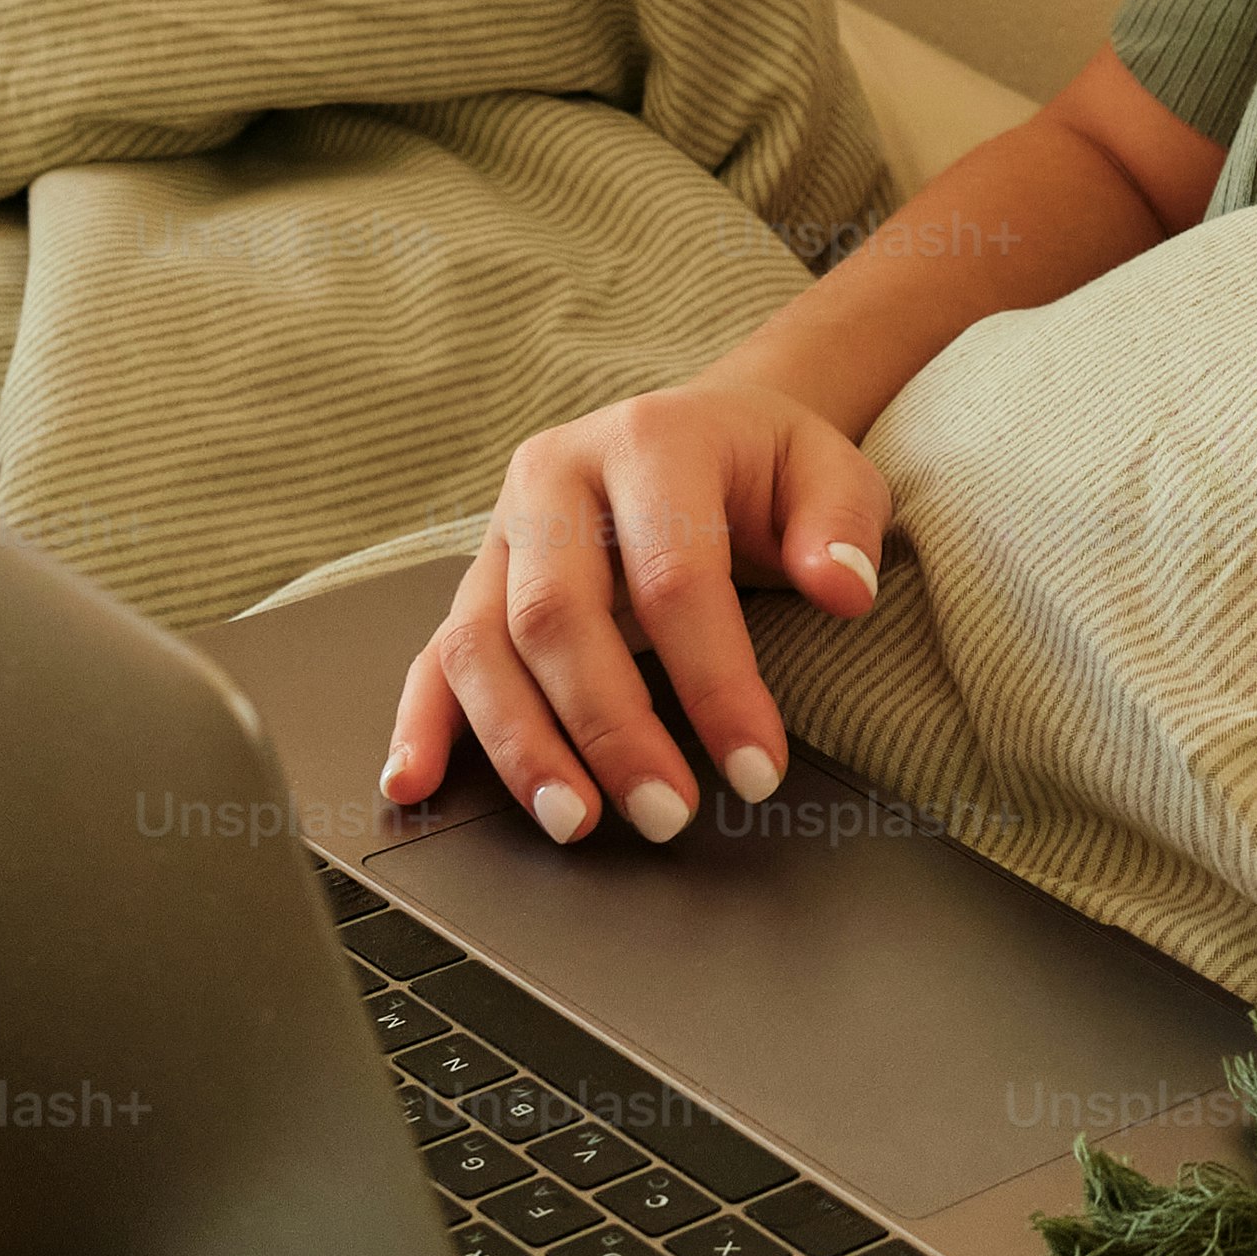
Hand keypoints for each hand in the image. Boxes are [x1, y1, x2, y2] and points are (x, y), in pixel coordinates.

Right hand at [379, 378, 890, 842]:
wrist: (698, 434)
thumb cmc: (763, 468)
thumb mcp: (828, 468)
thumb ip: (842, 523)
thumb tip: (842, 589)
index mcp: (646, 439)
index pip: (672, 575)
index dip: (714, 680)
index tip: (755, 768)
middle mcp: (553, 480)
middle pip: (556, 615)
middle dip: (610, 727)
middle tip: (666, 814)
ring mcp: (501, 535)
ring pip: (480, 644)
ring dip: (521, 744)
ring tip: (577, 822)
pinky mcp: (476, 585)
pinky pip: (432, 657)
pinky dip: (420, 724)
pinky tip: (414, 784)